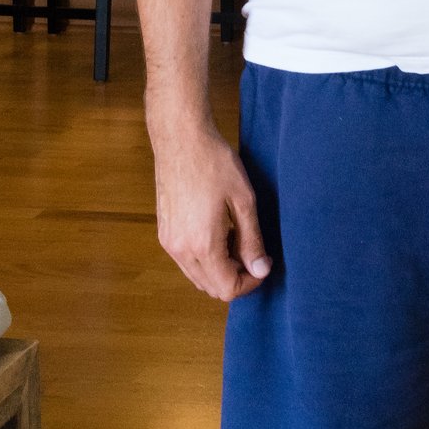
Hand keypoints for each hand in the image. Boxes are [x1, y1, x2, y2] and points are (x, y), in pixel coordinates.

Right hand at [151, 122, 271, 301]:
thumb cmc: (214, 163)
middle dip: (235, 277)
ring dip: (220, 269)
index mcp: (202, 244)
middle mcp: (180, 250)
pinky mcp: (164, 233)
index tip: (263, 264)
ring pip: (197, 277)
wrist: (181, 139)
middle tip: (253, 253)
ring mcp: (168, 242)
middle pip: (211, 287)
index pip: (226, 288)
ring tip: (236, 239)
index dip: (250, 283)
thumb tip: (261, 270)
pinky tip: (218, 232)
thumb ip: (252, 240)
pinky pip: (186, 261)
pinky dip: (205, 258)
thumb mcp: (243, 201)